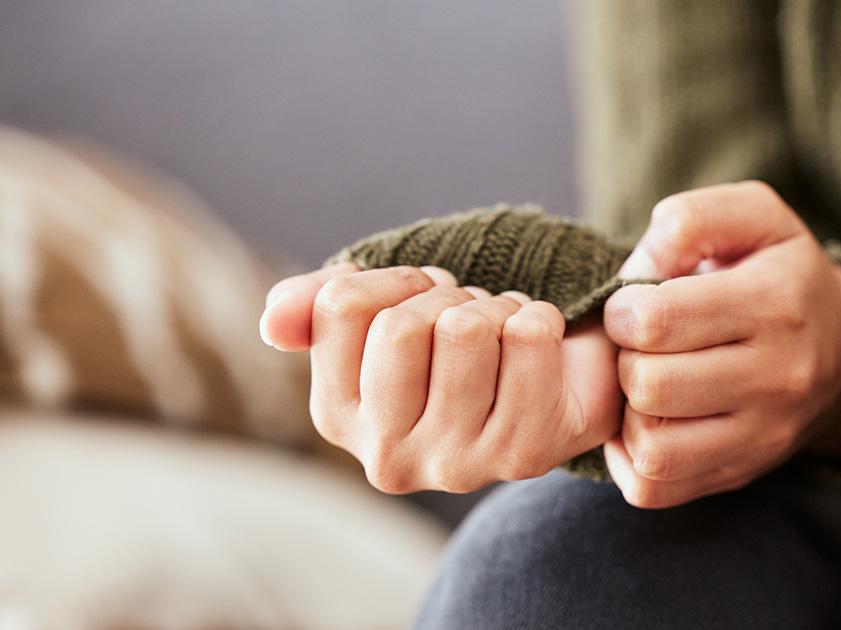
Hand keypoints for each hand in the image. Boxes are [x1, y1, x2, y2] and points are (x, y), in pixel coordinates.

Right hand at [259, 264, 621, 493]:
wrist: (560, 382)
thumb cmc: (460, 345)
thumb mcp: (381, 314)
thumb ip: (315, 305)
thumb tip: (275, 322)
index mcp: (336, 417)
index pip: (343, 305)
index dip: (398, 281)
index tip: (425, 300)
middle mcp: (386, 458)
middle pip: (402, 325)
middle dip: (447, 298)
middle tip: (470, 321)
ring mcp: (454, 465)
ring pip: (466, 329)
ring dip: (496, 309)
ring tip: (502, 336)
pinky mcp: (522, 455)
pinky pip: (529, 335)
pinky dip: (540, 318)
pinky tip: (539, 349)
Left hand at [602, 181, 840, 507]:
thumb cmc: (778, 271)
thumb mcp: (752, 217)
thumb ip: (689, 221)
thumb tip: (637, 273)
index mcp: (775, 303)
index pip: (658, 320)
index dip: (623, 309)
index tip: (634, 305)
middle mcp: (778, 377)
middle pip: (649, 386)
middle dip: (624, 359)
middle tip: (638, 346)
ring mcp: (764, 435)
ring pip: (652, 446)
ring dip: (628, 413)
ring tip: (643, 383)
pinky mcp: (743, 473)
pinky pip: (656, 487)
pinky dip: (631, 459)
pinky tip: (643, 422)